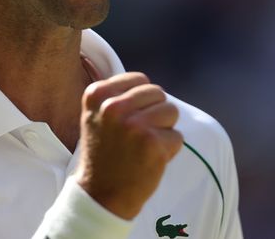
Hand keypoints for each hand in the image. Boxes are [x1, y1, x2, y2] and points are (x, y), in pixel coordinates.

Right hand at [74, 72, 182, 219]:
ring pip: (171, 112)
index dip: (141, 101)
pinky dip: (169, 150)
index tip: (128, 120)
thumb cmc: (104, 153)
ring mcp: (134, 125)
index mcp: (97, 95)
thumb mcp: (97, 116)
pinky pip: (177, 137)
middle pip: (157, 94)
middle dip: (154, 113)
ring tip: (144, 146)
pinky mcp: (153, 143)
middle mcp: (113, 107)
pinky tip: (150, 160)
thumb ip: (117, 96)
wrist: (101, 195)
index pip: (140, 80)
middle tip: (137, 136)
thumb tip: (150, 86)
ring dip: (163, 130)